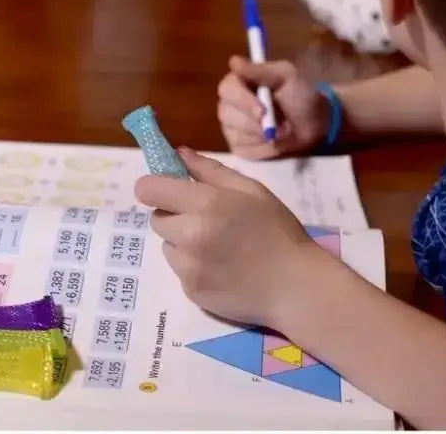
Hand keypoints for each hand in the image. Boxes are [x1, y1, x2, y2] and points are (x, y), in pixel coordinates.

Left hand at [135, 147, 324, 327]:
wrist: (295, 286)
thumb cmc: (278, 231)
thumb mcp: (251, 190)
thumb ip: (210, 170)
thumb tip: (179, 153)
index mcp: (205, 203)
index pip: (149, 189)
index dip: (155, 187)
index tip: (168, 190)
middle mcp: (189, 235)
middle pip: (157, 218)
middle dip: (175, 215)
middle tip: (206, 219)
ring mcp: (188, 267)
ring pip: (168, 246)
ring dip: (183, 242)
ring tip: (218, 247)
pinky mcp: (191, 291)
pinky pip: (180, 271)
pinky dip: (194, 267)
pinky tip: (222, 268)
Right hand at [217, 56, 328, 159]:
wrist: (315, 124)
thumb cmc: (301, 95)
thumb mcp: (286, 77)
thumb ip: (260, 70)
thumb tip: (234, 61)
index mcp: (238, 82)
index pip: (227, 90)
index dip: (243, 102)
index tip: (263, 111)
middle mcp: (229, 104)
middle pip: (227, 114)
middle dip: (254, 123)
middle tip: (277, 127)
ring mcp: (231, 127)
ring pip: (235, 134)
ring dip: (262, 136)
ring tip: (281, 131)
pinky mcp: (238, 147)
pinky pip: (243, 150)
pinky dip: (262, 149)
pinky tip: (274, 143)